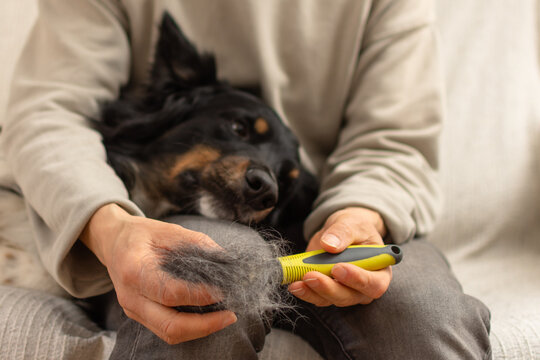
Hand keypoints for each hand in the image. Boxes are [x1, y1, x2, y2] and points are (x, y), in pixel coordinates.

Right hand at [80, 203, 236, 343]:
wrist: (113, 241)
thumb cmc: (142, 234)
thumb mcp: (170, 230)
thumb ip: (198, 245)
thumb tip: (227, 261)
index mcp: (134, 270)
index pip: (170, 293)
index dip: (200, 295)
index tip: (224, 291)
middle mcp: (130, 296)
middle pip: (170, 326)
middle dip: (205, 325)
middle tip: (230, 315)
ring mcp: (133, 310)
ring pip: (169, 334)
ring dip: (200, 330)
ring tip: (224, 317)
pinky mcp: (139, 316)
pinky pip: (166, 330)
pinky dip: (190, 327)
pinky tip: (208, 316)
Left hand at [288, 207, 391, 306]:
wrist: (342, 231)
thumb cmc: (354, 227)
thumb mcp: (351, 223)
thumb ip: (342, 232)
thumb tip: (330, 244)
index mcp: (379, 270)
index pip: (374, 283)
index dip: (357, 279)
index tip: (338, 268)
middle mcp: (364, 287)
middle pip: (350, 296)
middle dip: (329, 288)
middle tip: (312, 275)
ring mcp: (346, 291)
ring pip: (331, 299)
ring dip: (313, 292)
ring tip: (298, 282)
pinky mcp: (328, 291)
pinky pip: (318, 297)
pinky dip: (306, 291)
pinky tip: (295, 284)